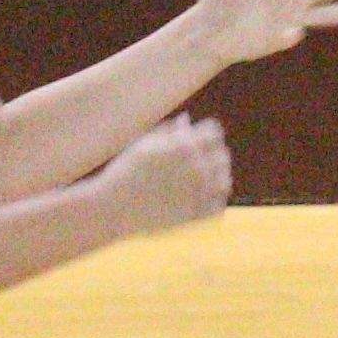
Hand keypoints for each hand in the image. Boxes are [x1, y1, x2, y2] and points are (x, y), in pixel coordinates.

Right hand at [98, 113, 233, 240]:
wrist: (112, 208)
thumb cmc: (125, 172)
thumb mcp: (145, 144)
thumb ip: (169, 131)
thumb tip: (187, 121)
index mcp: (185, 146)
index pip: (215, 133)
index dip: (207, 135)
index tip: (200, 142)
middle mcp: (197, 167)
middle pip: (222, 155)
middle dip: (212, 155)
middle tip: (200, 161)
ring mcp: (198, 194)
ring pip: (225, 181)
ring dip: (216, 177)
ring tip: (203, 180)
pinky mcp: (195, 216)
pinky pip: (217, 206)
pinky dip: (213, 201)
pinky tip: (202, 199)